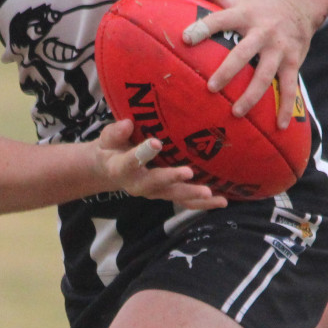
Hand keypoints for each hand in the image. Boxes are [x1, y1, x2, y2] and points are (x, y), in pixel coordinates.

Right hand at [91, 119, 226, 209]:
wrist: (108, 171)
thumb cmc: (111, 149)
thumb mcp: (106, 138)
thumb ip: (115, 133)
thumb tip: (128, 123)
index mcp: (121, 168)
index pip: (130, 161)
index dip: (143, 153)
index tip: (156, 143)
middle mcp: (138, 184)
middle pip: (156, 184)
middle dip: (173, 179)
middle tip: (189, 173)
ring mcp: (154, 192)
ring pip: (174, 196)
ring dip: (193, 196)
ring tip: (212, 195)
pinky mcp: (166, 194)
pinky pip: (184, 202)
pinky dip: (202, 203)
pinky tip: (221, 201)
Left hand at [172, 0, 317, 125]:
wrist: (300, 6)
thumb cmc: (257, 4)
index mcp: (244, 14)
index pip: (221, 19)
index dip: (204, 27)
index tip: (186, 39)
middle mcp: (262, 31)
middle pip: (244, 52)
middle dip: (228, 71)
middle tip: (211, 88)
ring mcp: (279, 48)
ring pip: (266, 75)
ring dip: (252, 95)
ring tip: (236, 113)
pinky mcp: (293, 61)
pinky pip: (290, 87)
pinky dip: (285, 108)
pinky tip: (278, 127)